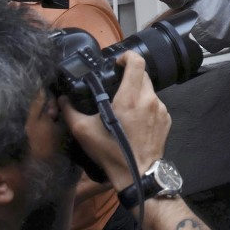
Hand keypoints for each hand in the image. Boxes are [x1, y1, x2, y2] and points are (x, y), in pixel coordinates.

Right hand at [59, 51, 170, 190]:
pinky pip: (156, 104)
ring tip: (124, 107)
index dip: (127, 57)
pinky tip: (135, 120)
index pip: (137, 63)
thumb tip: (62, 99)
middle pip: (143, 75)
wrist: (138, 173)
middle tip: (116, 86)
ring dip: (137, 93)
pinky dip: (146, 106)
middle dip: (130, 76)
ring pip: (150, 90)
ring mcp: (161, 109)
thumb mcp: (83, 131)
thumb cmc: (111, 152)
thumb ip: (71, 111)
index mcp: (131, 98)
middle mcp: (149, 99)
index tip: (117, 62)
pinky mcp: (167, 119)